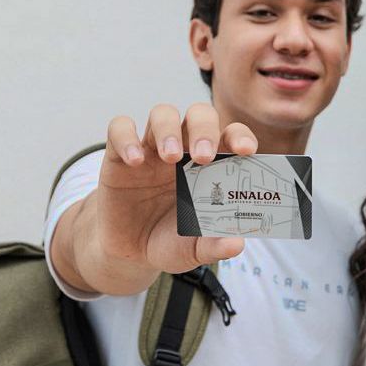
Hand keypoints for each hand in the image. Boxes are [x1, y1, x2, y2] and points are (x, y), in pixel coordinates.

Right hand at [96, 102, 256, 276]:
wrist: (130, 252)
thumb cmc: (170, 241)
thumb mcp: (192, 250)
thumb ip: (213, 245)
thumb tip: (236, 244)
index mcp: (211, 165)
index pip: (230, 135)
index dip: (240, 136)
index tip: (245, 151)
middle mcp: (184, 149)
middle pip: (199, 114)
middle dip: (205, 129)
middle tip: (204, 157)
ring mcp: (152, 148)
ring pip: (163, 113)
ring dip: (169, 129)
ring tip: (171, 157)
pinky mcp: (119, 155)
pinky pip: (119, 128)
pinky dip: (127, 138)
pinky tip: (135, 162)